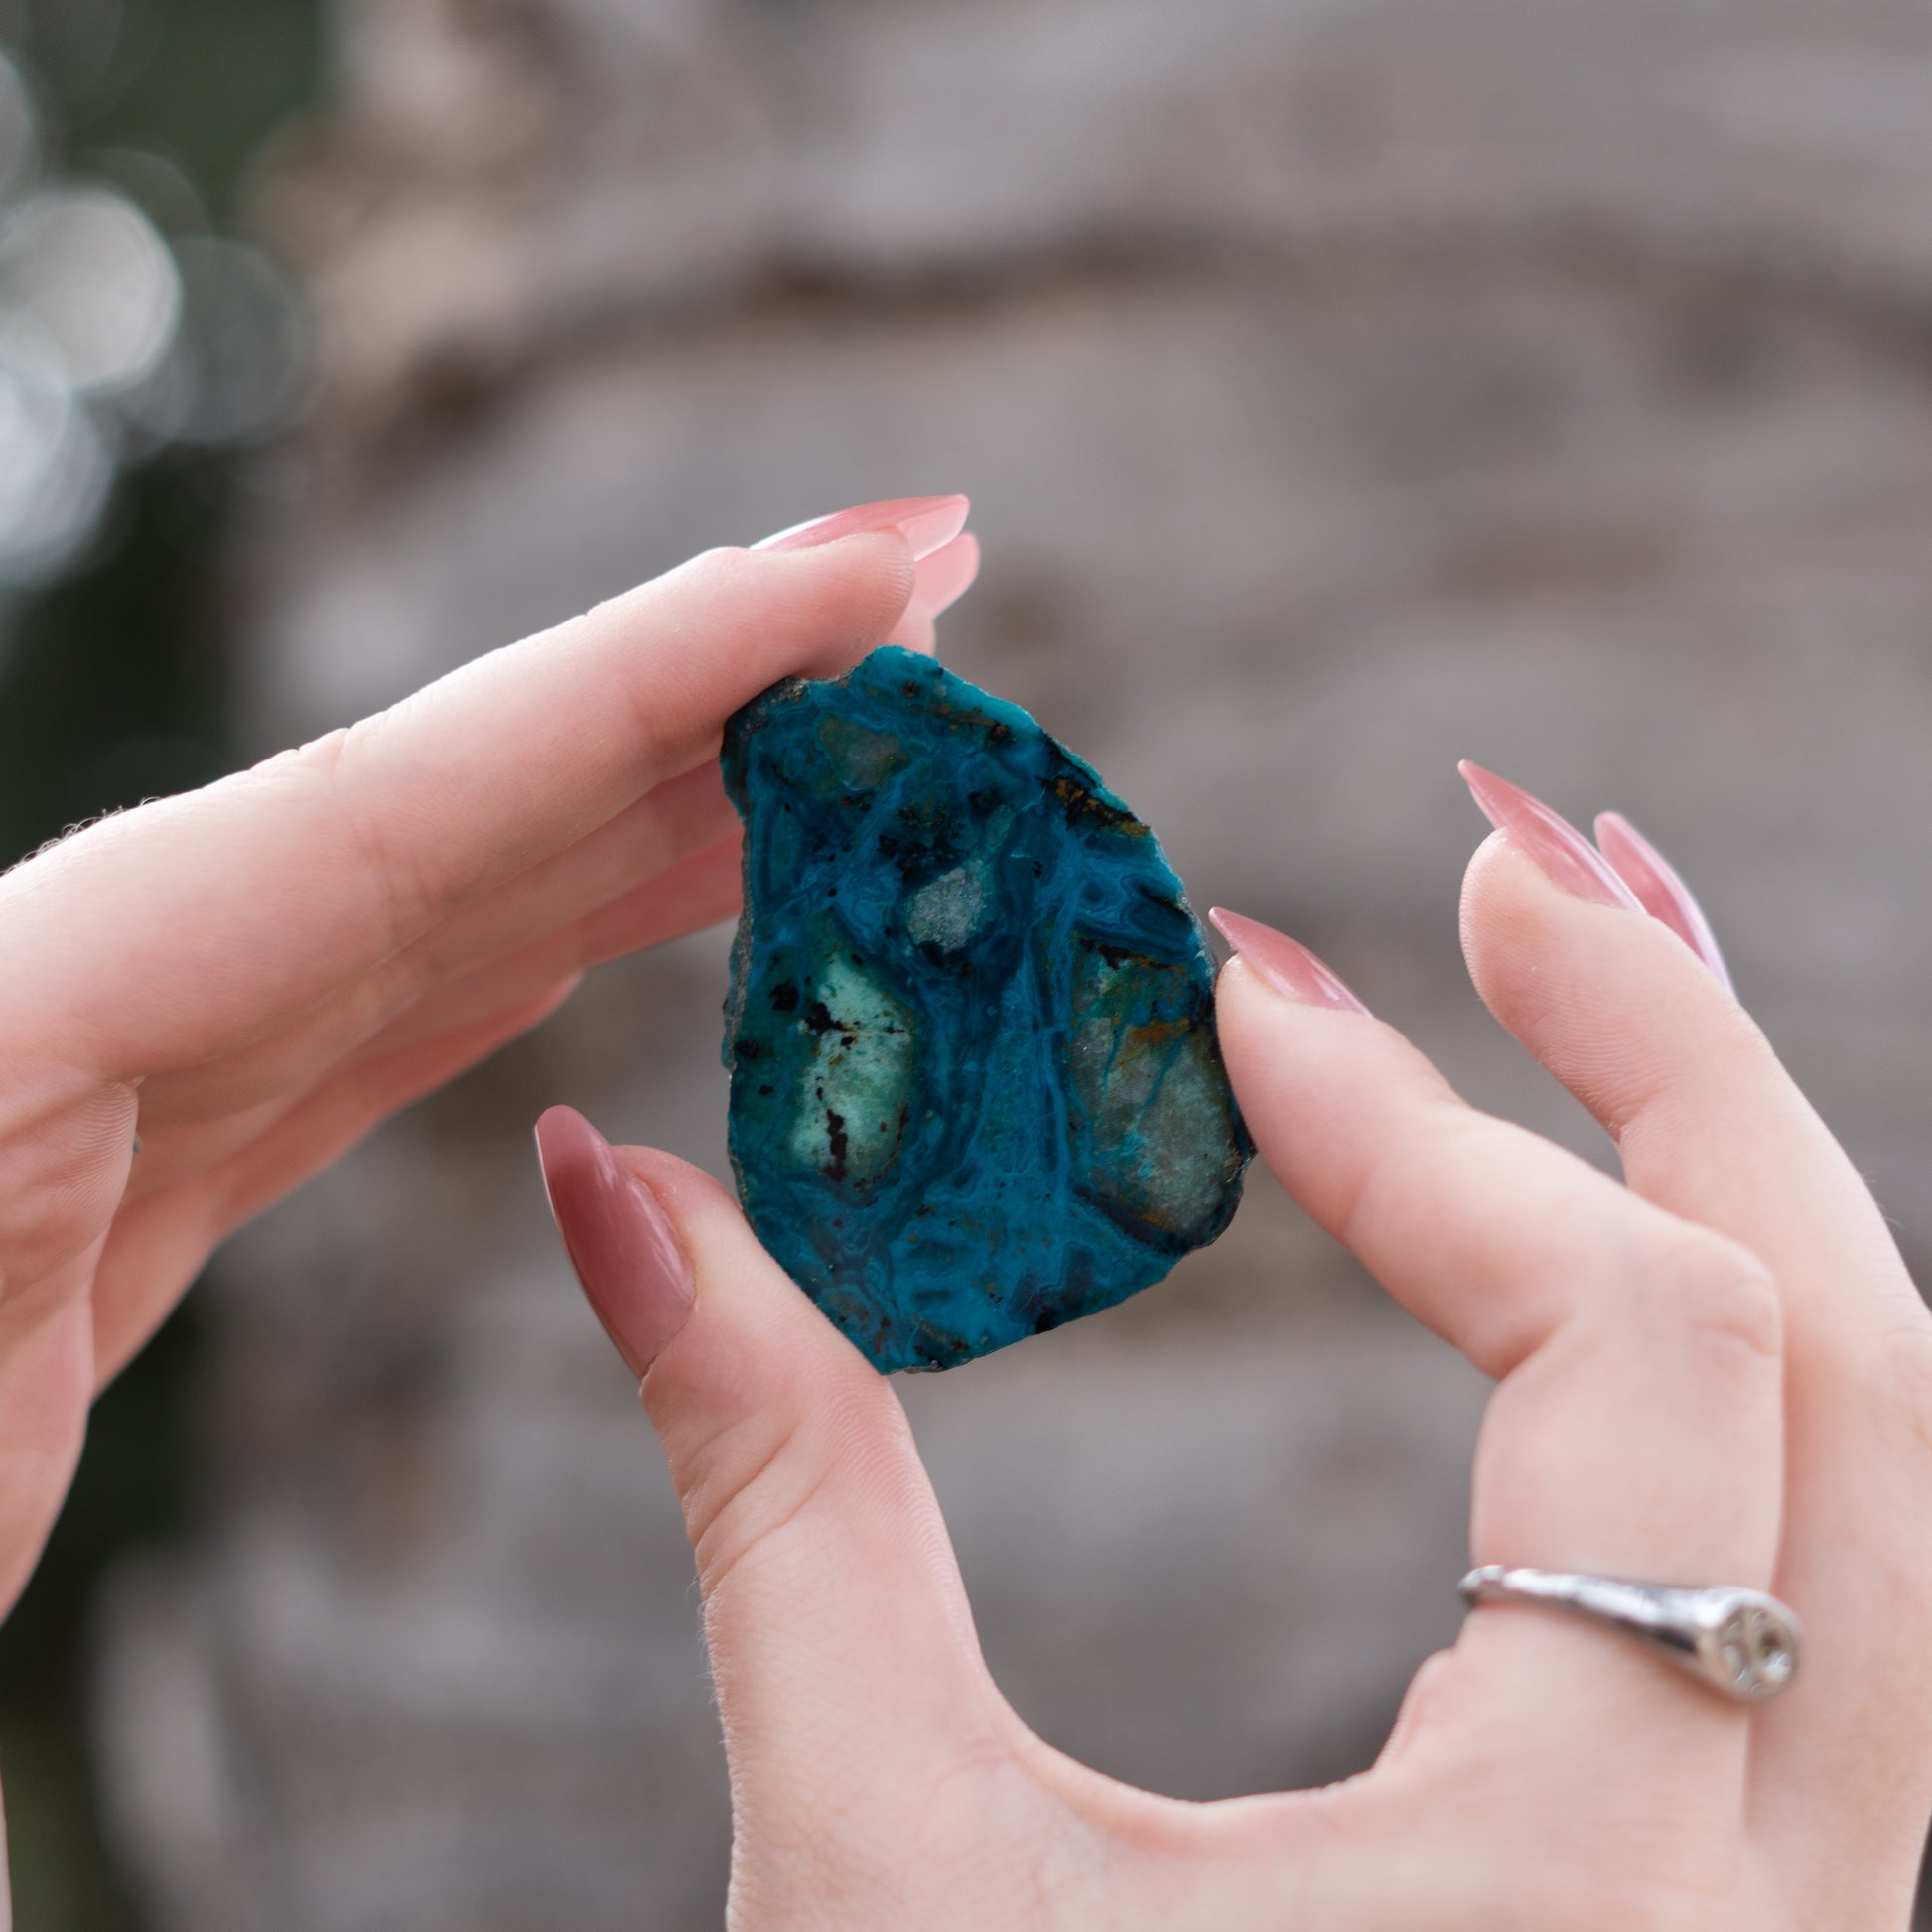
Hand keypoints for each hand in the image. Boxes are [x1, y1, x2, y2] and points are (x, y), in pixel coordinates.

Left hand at [0, 495, 977, 1644]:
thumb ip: (75, 1099)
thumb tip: (544, 1156)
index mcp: (4, 1042)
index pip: (397, 802)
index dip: (662, 670)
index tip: (873, 565)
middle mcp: (56, 1014)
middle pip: (436, 795)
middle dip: (697, 681)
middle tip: (917, 607)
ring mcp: (86, 1086)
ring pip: (424, 893)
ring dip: (648, 807)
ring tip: (852, 755)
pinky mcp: (112, 1175)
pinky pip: (375, 1016)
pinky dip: (535, 943)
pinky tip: (656, 917)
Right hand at [535, 770, 1931, 1928]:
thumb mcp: (870, 1877)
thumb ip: (768, 1495)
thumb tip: (615, 1186)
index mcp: (1597, 1890)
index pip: (1635, 1345)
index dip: (1425, 1126)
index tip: (1232, 996)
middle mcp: (1793, 1906)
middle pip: (1868, 1351)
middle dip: (1689, 1061)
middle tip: (1519, 860)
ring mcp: (1813, 1917)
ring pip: (1889, 1456)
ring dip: (1741, 1180)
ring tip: (1580, 976)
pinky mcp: (1755, 1914)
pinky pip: (1831, 1563)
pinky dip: (1724, 1350)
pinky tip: (1575, 1236)